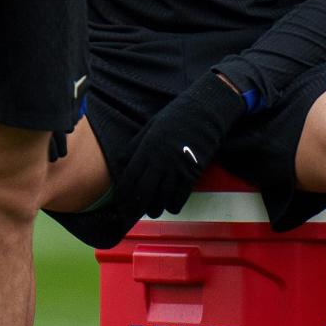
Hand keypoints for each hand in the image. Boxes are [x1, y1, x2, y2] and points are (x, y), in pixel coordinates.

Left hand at [111, 72, 247, 220]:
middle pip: (143, 192)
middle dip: (137, 207)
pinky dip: (174, 205)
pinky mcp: (192, 173)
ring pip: (161, 198)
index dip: (123, 194)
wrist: (205, 111)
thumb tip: (120, 162)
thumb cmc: (176, 116)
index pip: (129, 178)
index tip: (121, 202)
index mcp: (147, 148)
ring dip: (156, 209)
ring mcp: (176, 168)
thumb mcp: (151, 126)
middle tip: (134, 213)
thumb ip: (135, 145)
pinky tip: (171, 205)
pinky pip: (180, 197)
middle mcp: (159, 160)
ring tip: (153, 210)